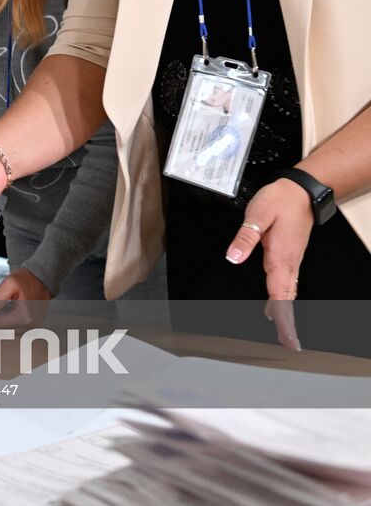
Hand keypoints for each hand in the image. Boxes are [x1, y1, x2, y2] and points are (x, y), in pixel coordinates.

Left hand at [0, 268, 52, 328]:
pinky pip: (11, 323)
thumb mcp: (9, 285)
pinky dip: (1, 317)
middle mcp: (28, 325)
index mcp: (24, 318)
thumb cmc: (29, 278)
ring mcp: (29, 325)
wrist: (43, 276)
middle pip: (0, 327)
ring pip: (4, 326)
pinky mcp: (29, 322)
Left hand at [225, 178, 312, 350]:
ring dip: (285, 310)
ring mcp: (291, 259)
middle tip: (289, 342)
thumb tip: (233, 257)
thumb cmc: (281, 201)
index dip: (283, 317)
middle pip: (287, 298)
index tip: (288, 338)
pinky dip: (283, 296)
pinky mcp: (290, 254)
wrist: (302, 191)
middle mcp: (288, 262)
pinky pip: (287, 282)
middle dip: (287, 321)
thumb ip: (245, 238)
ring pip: (288, 291)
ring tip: (282, 329)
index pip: (281, 295)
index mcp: (280, 257)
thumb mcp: (258, 216)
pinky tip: (276, 302)